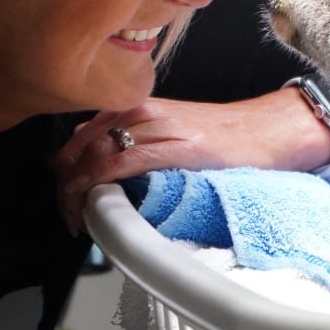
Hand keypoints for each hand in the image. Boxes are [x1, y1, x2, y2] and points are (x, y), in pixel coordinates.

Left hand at [53, 88, 329, 232]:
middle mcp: (139, 111)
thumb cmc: (219, 135)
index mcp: (133, 107)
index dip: (62, 173)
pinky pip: (121, 165)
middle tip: (69, 217)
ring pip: (94, 157)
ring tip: (80, 221)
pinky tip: (97, 209)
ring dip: (77, 194)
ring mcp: (156, 127)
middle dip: (64, 188)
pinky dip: (100, 188)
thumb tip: (89, 156)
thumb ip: (129, 138)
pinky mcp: (175, 147)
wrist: (267, 129)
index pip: (76, 139)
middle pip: (78, 150)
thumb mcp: (165, 129)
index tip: (64, 199)